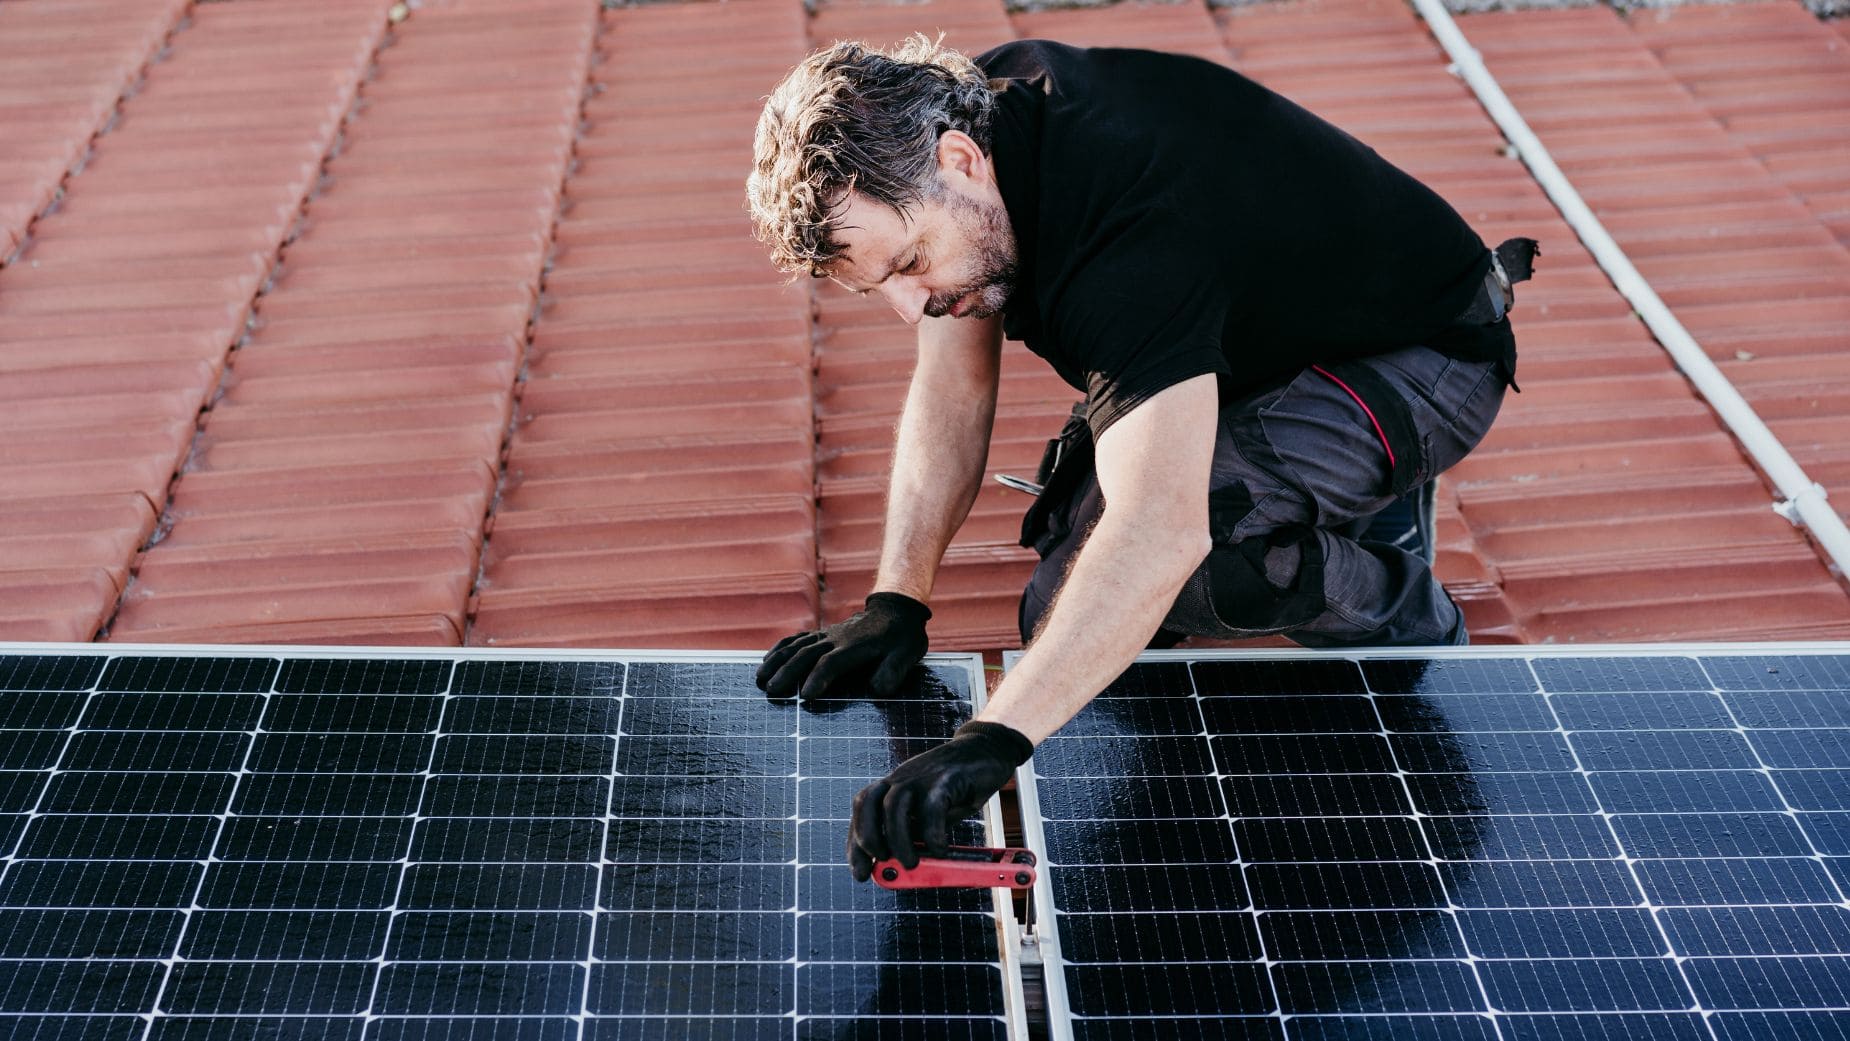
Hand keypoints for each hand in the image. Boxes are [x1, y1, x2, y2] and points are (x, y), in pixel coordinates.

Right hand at [755, 592, 930, 699]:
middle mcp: (836, 639)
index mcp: (855, 647)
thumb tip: (877, 691)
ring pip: (796, 645)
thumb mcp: (908, 654)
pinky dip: (779, 648)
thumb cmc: (902, 636)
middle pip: (806, 654)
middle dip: (787, 673)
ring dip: (777, 661)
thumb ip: (894, 672)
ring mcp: (827, 634)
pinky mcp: (822, 633)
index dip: (818, 678)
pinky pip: (796, 638)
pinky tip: (766, 660)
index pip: (831, 663)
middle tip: (771, 692)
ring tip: (760, 679)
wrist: (896, 608)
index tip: (806, 696)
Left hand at [847, 721, 1033, 880]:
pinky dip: (932, 833)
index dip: (856, 843)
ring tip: (912, 863)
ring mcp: (922, 776)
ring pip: (894, 806)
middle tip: (884, 863)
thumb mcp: (932, 812)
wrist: (986, 750)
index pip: (862, 811)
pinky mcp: (947, 777)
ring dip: (898, 840)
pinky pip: (932, 807)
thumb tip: (906, 867)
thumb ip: (918, 833)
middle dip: (869, 839)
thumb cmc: (957, 787)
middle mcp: (902, 778)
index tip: (860, 872)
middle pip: (868, 804)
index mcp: (893, 786)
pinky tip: (939, 849)